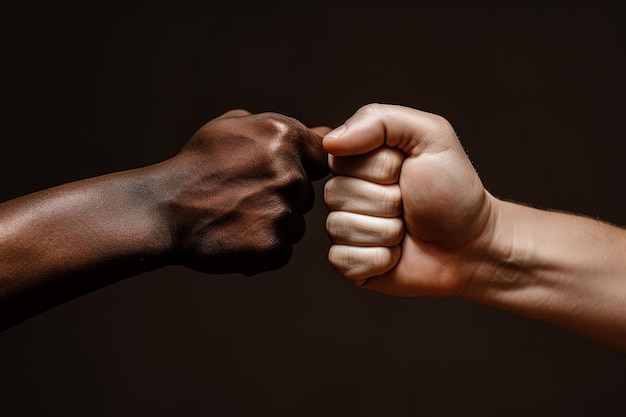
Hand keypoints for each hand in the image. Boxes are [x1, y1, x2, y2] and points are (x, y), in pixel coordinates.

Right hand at [162, 110, 328, 274]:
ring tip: (236, 218)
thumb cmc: (195, 166)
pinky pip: (282, 250)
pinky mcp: (273, 247)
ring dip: (273, 225)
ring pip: (295, 224)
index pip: (321, 158)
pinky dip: (263, 249)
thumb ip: (277, 129)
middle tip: (242, 198)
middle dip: (282, 198)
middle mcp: (290, 173)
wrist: (163, 210)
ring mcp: (283, 212)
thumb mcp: (230, 127)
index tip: (271, 176)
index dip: (301, 169)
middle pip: (306, 194)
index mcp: (285, 136)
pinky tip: (236, 237)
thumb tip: (321, 132)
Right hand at [324, 104, 493, 295]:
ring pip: (340, 227)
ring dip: (386, 231)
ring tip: (405, 229)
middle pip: (337, 193)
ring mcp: (346, 229)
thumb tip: (331, 141)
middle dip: (386, 201)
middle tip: (409, 204)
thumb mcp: (430, 136)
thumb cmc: (454, 190)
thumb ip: (380, 121)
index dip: (381, 169)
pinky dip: (378, 259)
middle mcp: (346, 192)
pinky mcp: (349, 263)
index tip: (406, 172)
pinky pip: (343, 259)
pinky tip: (397, 255)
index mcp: (358, 160)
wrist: (474, 244)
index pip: (340, 158)